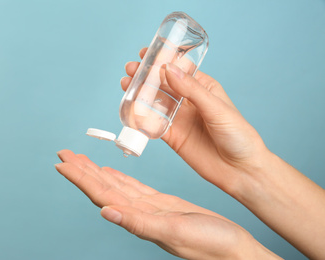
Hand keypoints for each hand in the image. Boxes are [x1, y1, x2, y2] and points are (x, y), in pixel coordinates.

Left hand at [55, 150, 279, 259]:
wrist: (232, 249)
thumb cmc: (210, 245)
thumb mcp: (174, 232)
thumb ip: (139, 224)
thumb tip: (106, 212)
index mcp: (138, 219)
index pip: (101, 194)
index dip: (80, 179)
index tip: (63, 163)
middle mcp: (138, 214)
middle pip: (102, 187)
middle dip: (82, 170)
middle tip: (65, 153)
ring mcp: (149, 209)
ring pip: (115, 186)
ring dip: (97, 172)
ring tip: (82, 158)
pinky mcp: (162, 204)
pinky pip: (134, 188)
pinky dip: (120, 178)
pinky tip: (111, 172)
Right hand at [121, 48, 268, 193]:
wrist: (240, 170)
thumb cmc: (238, 135)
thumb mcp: (216, 108)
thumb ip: (191, 90)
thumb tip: (168, 69)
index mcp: (203, 88)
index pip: (179, 69)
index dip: (162, 59)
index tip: (147, 52)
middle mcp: (189, 101)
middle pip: (163, 84)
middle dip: (146, 75)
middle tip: (131, 69)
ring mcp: (179, 119)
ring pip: (155, 102)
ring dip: (140, 93)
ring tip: (126, 84)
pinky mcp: (172, 136)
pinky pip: (152, 124)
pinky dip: (140, 117)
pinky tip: (130, 109)